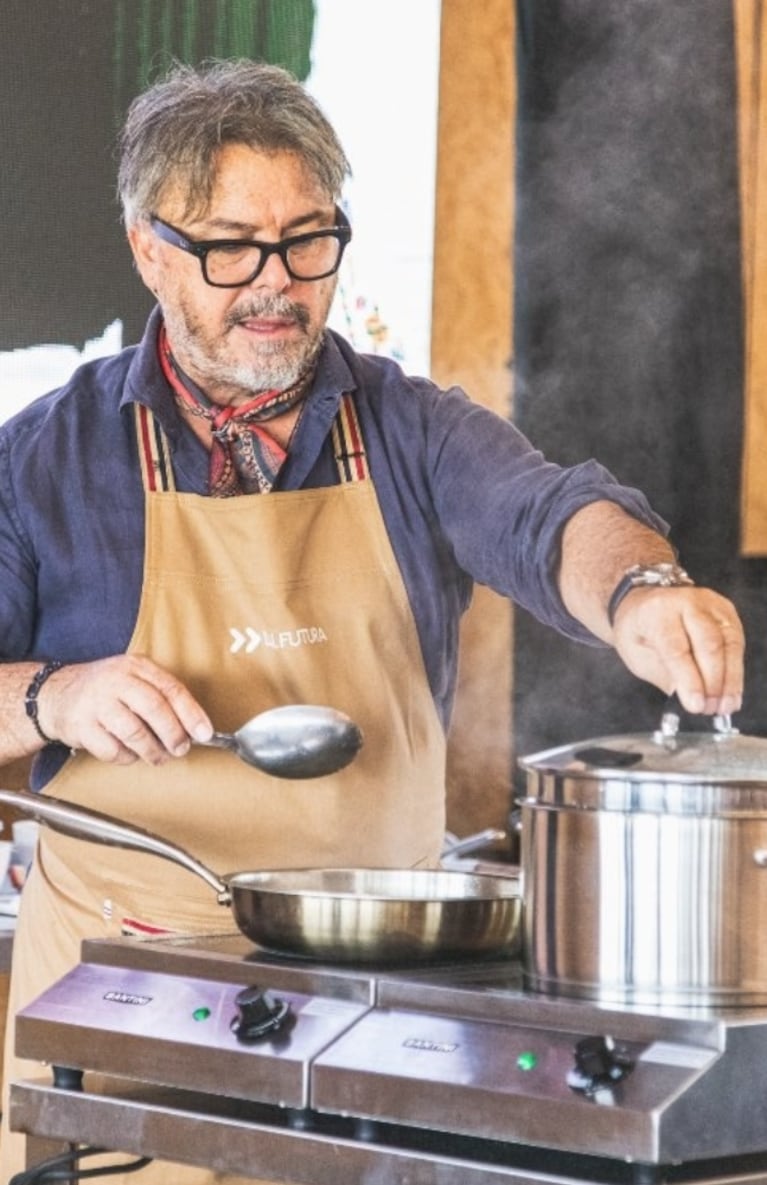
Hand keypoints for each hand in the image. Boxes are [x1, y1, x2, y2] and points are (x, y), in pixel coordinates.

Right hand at [38, 654, 213, 764]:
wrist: (56, 694)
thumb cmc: (106, 691)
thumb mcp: (134, 679)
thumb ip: (163, 697)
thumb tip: (195, 727)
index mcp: (135, 667)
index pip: (171, 689)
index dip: (192, 714)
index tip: (205, 733)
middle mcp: (115, 681)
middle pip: (154, 708)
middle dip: (174, 734)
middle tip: (181, 749)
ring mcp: (96, 703)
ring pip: (134, 732)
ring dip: (153, 751)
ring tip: (159, 756)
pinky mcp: (81, 727)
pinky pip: (112, 750)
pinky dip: (126, 758)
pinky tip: (129, 753)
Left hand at [611, 587, 743, 715]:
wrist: (644, 602)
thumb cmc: (639, 629)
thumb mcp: (637, 655)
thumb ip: (664, 676)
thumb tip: (690, 699)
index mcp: (657, 610)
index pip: (676, 648)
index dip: (689, 680)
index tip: (695, 705)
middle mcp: (686, 601)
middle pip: (709, 644)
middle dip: (713, 682)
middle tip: (710, 709)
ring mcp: (710, 604)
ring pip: (729, 644)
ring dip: (729, 680)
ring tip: (724, 706)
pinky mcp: (727, 612)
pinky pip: (737, 643)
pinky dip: (735, 671)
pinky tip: (731, 692)